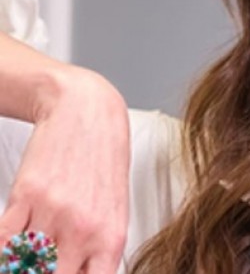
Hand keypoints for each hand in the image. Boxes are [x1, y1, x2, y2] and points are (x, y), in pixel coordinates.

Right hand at [0, 66, 129, 272]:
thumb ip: (99, 249)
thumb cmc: (104, 161)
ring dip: (22, 265)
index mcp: (111, 238)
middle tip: (45, 265)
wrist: (88, 113)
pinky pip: (5, 242)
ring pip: (23, 267)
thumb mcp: (116, 209)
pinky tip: (11, 246)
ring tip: (30, 253)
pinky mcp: (24, 197)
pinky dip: (4, 250)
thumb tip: (83, 273)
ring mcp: (53, 214)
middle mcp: (84, 230)